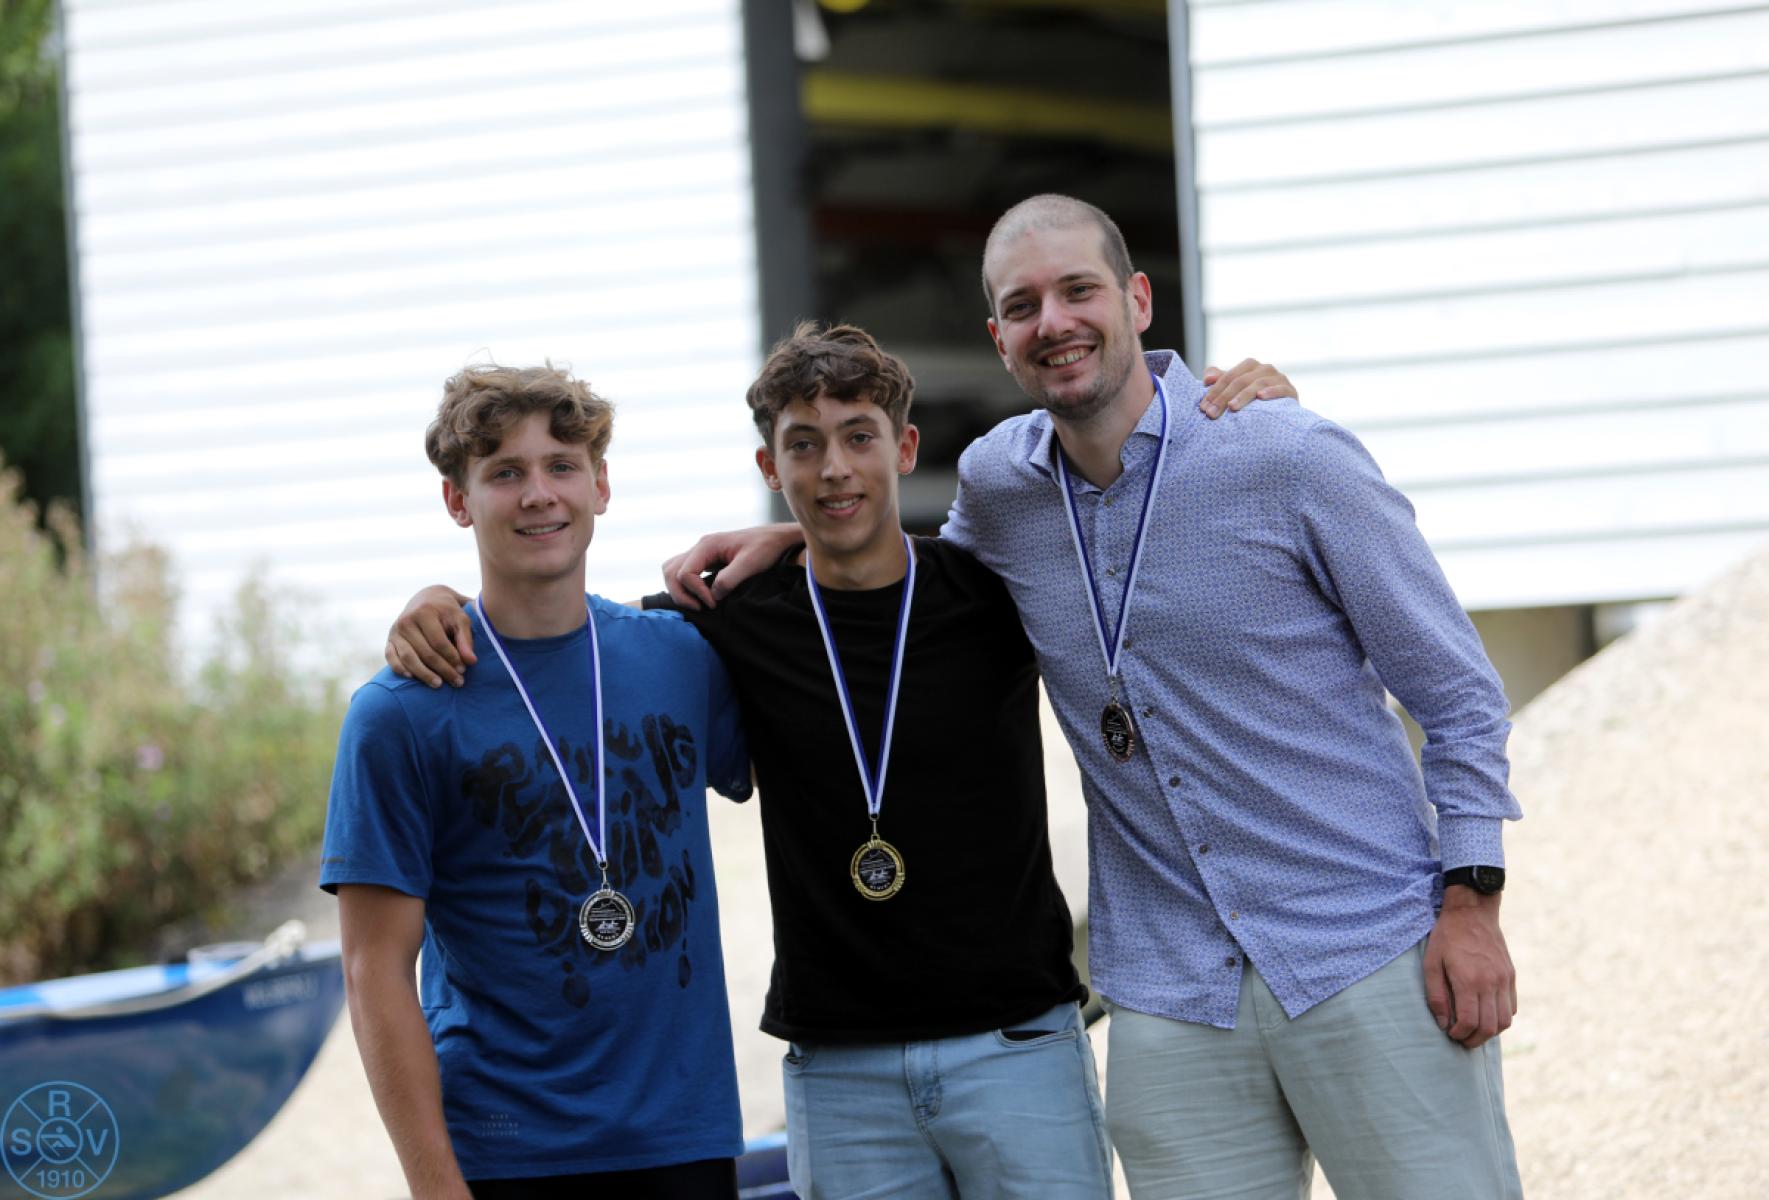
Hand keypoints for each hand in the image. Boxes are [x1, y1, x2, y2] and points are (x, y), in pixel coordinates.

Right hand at [384, 586, 474, 687]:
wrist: (427, 599)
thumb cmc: (447, 611)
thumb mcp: (460, 619)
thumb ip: (466, 639)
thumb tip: (471, 661)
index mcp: (425, 612)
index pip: (439, 642)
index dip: (452, 658)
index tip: (463, 670)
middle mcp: (407, 620)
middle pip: (425, 652)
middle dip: (442, 669)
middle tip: (457, 682)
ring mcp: (396, 631)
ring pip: (408, 657)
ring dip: (423, 674)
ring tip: (439, 684)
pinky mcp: (389, 639)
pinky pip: (391, 657)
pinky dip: (399, 668)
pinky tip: (412, 678)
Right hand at [663, 523, 803, 608]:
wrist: (777, 538)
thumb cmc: (766, 547)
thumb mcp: (751, 563)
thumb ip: (730, 579)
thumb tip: (713, 596)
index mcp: (708, 544)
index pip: (684, 573)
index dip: (696, 593)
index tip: (714, 604)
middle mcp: (700, 547)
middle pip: (671, 572)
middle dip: (681, 594)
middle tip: (701, 608)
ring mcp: (701, 553)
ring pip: (672, 571)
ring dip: (679, 590)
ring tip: (698, 604)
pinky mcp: (706, 560)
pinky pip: (683, 572)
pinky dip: (685, 586)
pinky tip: (701, 597)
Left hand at [1199, 358, 1296, 418]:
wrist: (1282, 410)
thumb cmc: (1253, 399)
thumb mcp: (1235, 389)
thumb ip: (1220, 380)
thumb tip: (1207, 377)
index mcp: (1250, 366)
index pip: (1228, 376)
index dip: (1214, 391)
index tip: (1203, 407)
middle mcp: (1265, 369)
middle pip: (1241, 380)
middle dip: (1224, 397)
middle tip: (1212, 413)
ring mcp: (1279, 378)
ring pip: (1258, 383)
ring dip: (1244, 395)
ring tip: (1232, 407)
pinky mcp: (1290, 390)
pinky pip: (1281, 389)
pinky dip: (1271, 392)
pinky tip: (1261, 397)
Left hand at [1423, 888, 1516, 1048]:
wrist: (1472, 912)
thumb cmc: (1447, 937)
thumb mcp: (1431, 963)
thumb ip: (1436, 996)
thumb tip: (1442, 1023)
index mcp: (1469, 980)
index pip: (1470, 1021)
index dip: (1459, 1034)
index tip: (1450, 1033)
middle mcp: (1491, 982)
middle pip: (1489, 1027)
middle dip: (1474, 1039)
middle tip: (1461, 1039)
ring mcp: (1504, 980)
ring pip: (1505, 1021)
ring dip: (1490, 1032)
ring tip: (1474, 1031)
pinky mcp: (1511, 976)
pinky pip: (1512, 1007)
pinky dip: (1501, 1018)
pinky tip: (1486, 1014)